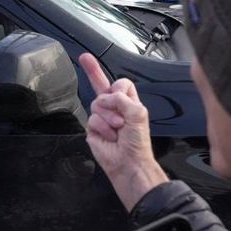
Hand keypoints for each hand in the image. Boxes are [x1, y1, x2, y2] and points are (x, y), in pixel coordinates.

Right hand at [80, 53, 168, 211]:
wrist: (129, 163)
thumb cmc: (138, 142)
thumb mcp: (138, 113)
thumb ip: (123, 99)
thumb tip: (108, 96)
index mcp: (128, 103)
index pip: (119, 84)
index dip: (116, 84)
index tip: (94, 66)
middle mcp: (114, 108)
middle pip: (101, 86)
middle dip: (96, 78)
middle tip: (92, 71)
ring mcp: (102, 118)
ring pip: (96, 105)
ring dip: (109, 117)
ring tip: (118, 129)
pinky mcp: (92, 129)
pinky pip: (92, 119)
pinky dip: (102, 128)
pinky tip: (110, 137)